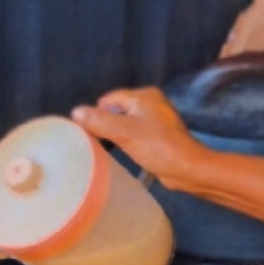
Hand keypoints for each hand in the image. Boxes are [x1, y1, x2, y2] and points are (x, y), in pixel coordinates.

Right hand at [71, 88, 207, 191]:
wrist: (188, 169)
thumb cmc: (157, 147)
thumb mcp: (124, 132)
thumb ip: (98, 121)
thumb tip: (75, 112)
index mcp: (144, 95)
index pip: (108, 99)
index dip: (96, 115)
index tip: (89, 134)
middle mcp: (151, 102)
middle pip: (117, 110)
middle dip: (106, 125)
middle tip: (97, 144)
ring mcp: (157, 119)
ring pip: (126, 123)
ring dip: (117, 135)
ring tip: (108, 150)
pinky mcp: (160, 135)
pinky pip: (136, 134)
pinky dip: (128, 142)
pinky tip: (124, 153)